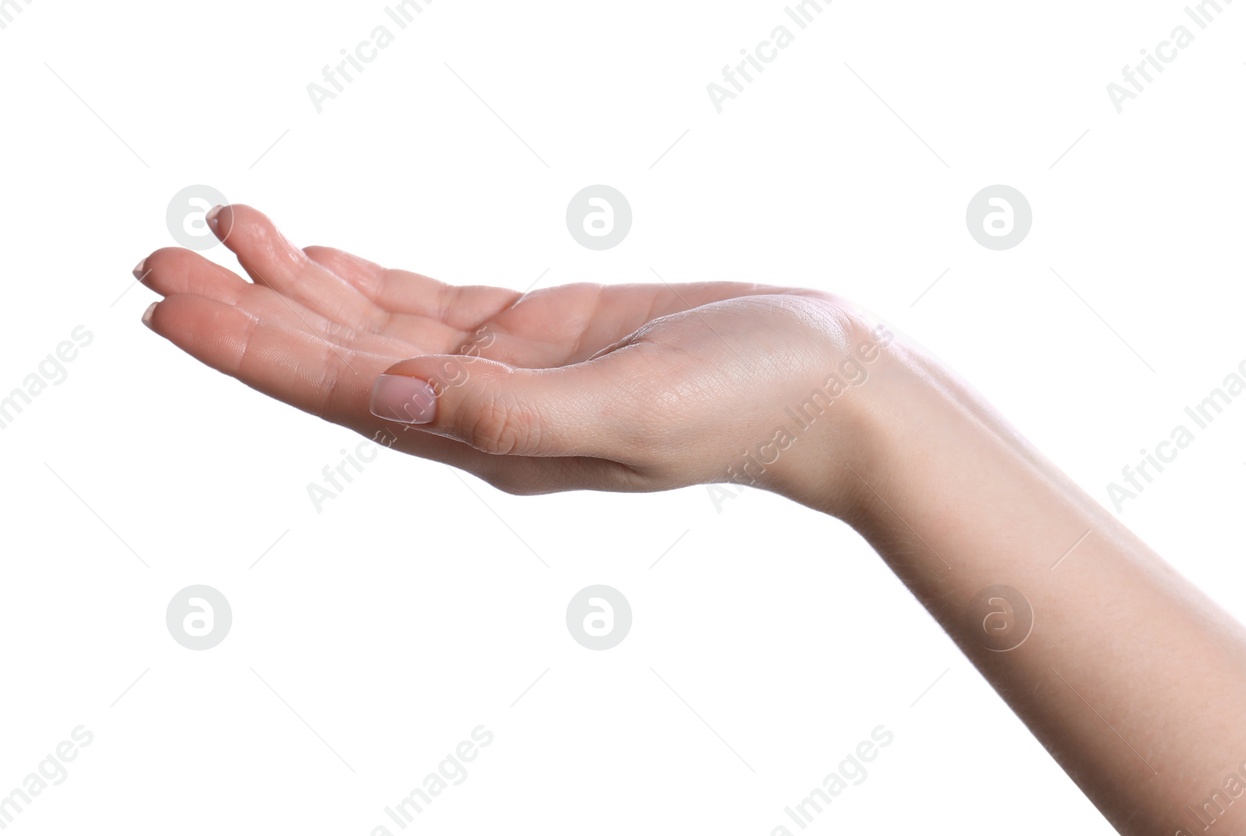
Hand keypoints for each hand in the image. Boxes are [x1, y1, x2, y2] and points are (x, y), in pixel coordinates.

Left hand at [137, 205, 893, 504]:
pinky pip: (428, 307)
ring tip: (217, 234)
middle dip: (249, 312)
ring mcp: (511, 374)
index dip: (255, 350)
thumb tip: (390, 398)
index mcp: (498, 444)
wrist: (825, 384)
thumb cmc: (746, 400)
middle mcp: (488, 415)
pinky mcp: (540, 333)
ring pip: (376, 329)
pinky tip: (317, 258)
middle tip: (157, 258)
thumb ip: (511, 412)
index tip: (170, 305)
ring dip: (296, 286)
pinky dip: (365, 280)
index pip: (350, 393)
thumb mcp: (632, 407)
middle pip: (341, 360)